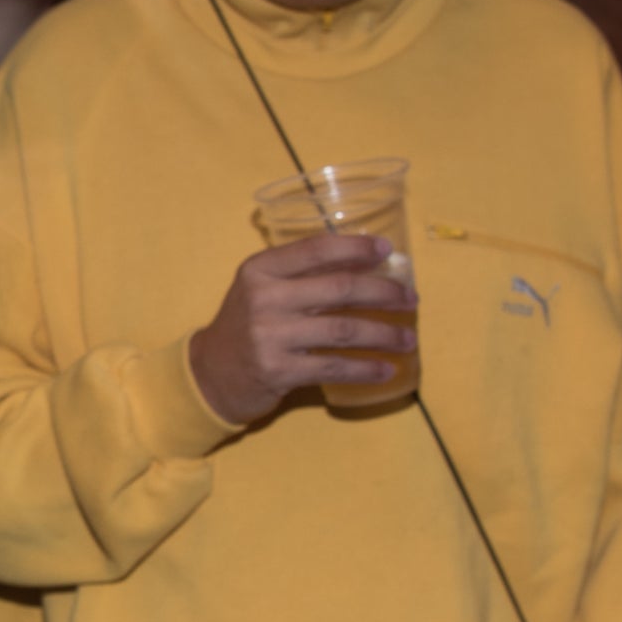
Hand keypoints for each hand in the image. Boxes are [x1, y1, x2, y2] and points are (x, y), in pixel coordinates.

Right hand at [186, 233, 412, 423]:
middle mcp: (264, 298)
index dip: (356, 247)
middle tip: (410, 297)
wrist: (210, 374)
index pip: (316, 249)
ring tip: (408, 338)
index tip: (387, 250)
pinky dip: (366, 368)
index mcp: (261, 270)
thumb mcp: (262, 290)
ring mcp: (270, 336)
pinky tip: (387, 369)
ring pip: (343, 330)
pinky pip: (334, 367)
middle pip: (339, 288)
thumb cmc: (246, 326)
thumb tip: (366, 264)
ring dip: (383, 334)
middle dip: (383, 292)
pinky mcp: (279, 371)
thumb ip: (302, 276)